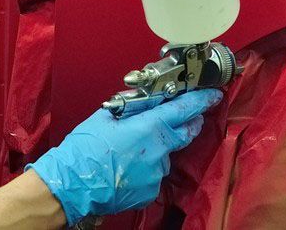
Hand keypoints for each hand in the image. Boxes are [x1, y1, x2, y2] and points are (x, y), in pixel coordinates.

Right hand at [26, 89, 221, 223]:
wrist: (72, 184)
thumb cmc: (85, 149)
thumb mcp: (107, 116)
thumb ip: (132, 106)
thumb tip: (147, 99)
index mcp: (148, 128)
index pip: (183, 110)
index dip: (201, 101)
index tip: (213, 94)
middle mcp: (158, 151)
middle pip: (185, 133)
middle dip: (189, 123)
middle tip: (185, 115)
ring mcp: (156, 173)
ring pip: (165, 154)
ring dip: (156, 148)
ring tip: (129, 149)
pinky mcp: (150, 191)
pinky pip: (154, 173)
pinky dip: (146, 166)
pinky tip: (127, 165)